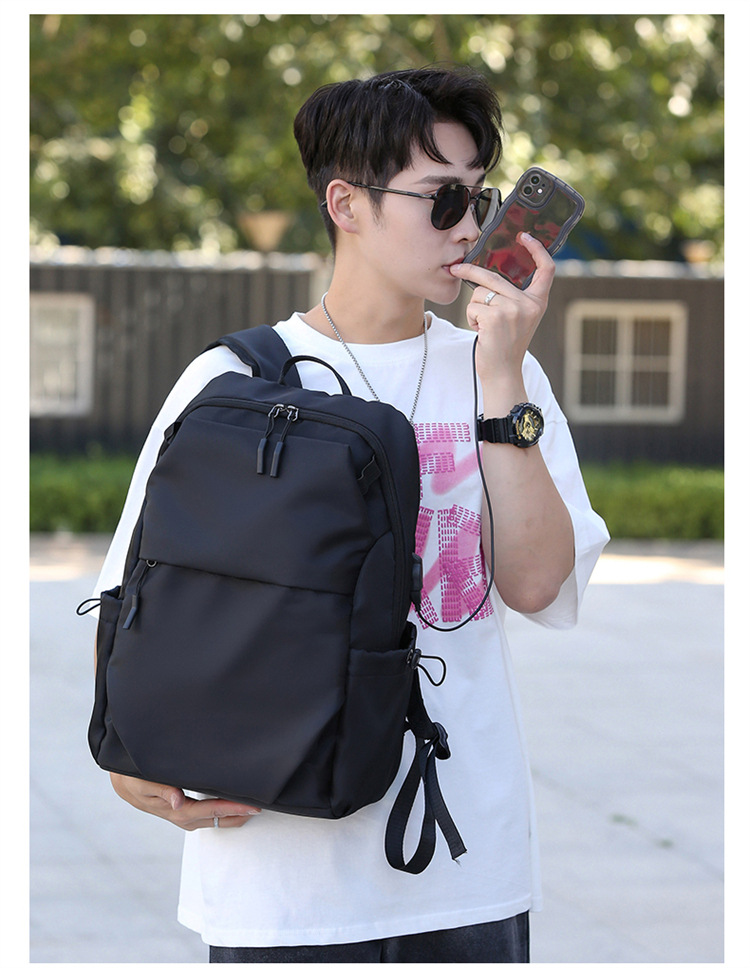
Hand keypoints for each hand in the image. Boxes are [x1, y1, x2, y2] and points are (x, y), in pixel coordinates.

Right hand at [110, 773, 260, 830]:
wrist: (123, 782)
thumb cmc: (134, 778)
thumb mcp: (143, 781)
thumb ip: (161, 790)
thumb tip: (177, 802)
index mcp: (175, 810)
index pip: (209, 811)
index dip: (230, 809)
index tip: (251, 806)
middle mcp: (182, 817)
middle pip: (216, 819)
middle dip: (239, 814)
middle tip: (262, 806)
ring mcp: (185, 816)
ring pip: (215, 819)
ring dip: (234, 815)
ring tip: (254, 807)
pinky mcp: (185, 811)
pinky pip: (209, 815)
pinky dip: (224, 812)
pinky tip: (235, 804)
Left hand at [450, 232, 554, 382]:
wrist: (503, 372)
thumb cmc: (506, 345)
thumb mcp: (519, 318)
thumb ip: (514, 297)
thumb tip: (488, 273)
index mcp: (538, 302)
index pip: (546, 269)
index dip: (537, 250)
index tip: (526, 236)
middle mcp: (529, 304)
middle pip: (494, 276)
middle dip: (471, 272)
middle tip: (456, 268)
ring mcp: (513, 310)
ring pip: (480, 292)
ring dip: (475, 307)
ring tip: (484, 325)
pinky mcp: (496, 318)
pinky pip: (473, 306)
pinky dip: (471, 318)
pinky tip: (481, 331)